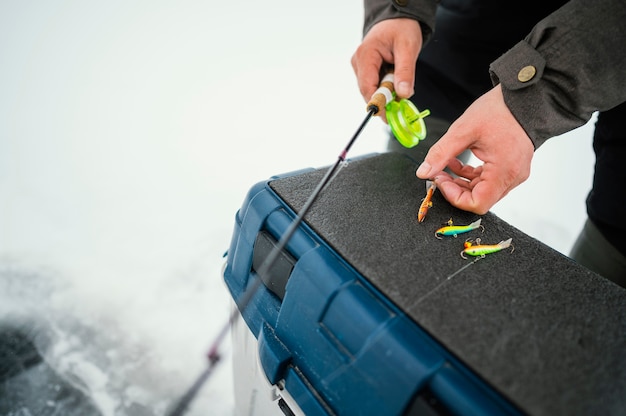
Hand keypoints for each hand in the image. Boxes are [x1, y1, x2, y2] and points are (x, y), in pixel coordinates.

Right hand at [351, 18, 421, 120]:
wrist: (398, 20)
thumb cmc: (401, 28)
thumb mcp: (408, 48)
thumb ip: (405, 72)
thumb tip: (404, 94)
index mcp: (366, 55)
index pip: (367, 87)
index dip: (377, 104)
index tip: (389, 116)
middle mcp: (359, 62)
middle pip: (368, 91)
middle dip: (384, 101)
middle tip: (400, 107)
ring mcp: (360, 66)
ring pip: (371, 90)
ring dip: (387, 94)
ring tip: (401, 87)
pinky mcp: (366, 70)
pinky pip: (374, 85)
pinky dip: (386, 89)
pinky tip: (395, 84)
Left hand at [415, 85, 534, 213]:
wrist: (524, 96)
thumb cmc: (500, 110)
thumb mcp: (463, 130)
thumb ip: (441, 153)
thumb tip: (423, 172)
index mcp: (504, 171)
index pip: (478, 203)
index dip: (454, 197)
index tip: (440, 181)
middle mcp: (513, 177)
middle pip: (480, 199)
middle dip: (455, 189)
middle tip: (438, 174)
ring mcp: (514, 173)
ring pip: (483, 190)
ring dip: (461, 182)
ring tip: (444, 166)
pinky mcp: (512, 167)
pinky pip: (488, 179)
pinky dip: (470, 175)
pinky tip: (456, 162)